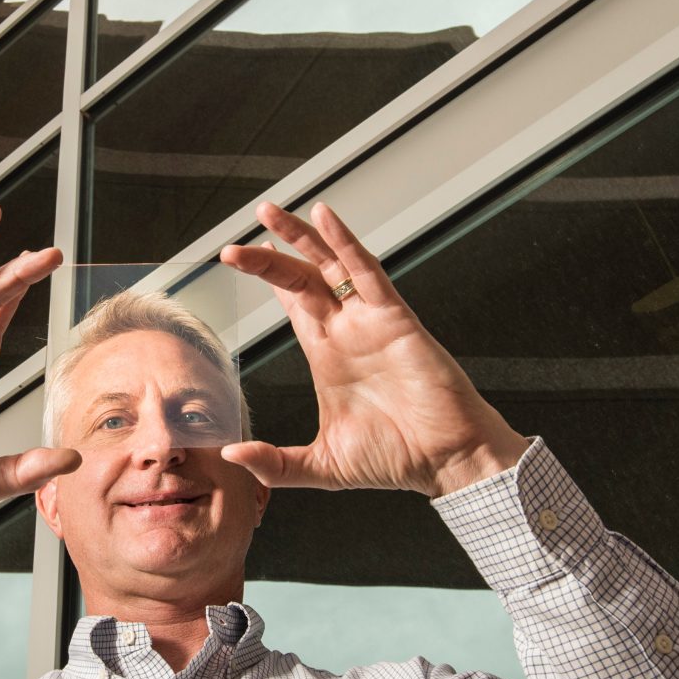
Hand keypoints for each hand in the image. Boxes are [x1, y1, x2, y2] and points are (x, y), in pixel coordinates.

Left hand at [217, 201, 524, 496]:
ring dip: (299, 237)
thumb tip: (231, 455)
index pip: (293, 304)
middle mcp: (347, 331)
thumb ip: (275, 462)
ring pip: (329, 264)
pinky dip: (344, 242)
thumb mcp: (320, 465)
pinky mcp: (394, 318)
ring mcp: (370, 321)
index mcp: (328, 356)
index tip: (240, 257)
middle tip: (233, 248)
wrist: (447, 461)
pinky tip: (323, 217)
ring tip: (269, 212)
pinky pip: (366, 270)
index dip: (269, 278)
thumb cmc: (396, 460)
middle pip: (301, 278)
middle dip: (267, 258)